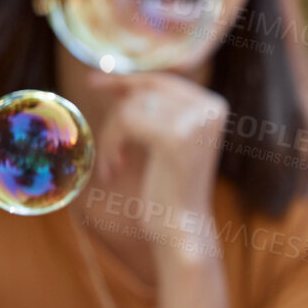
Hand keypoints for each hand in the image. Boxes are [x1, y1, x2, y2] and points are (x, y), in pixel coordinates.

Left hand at [84, 71, 229, 249]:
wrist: (182, 227)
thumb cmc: (169, 188)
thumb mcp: (164, 140)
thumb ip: (152, 109)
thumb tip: (117, 79)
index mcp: (214, 106)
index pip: (162, 81)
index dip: (127, 81)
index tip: (93, 82)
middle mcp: (210, 108)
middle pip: (144, 91)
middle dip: (116, 117)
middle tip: (106, 148)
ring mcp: (196, 120)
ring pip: (131, 107)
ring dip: (111, 136)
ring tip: (113, 163)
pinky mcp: (175, 136)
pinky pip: (126, 122)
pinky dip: (110, 145)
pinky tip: (113, 169)